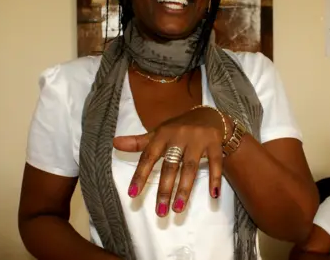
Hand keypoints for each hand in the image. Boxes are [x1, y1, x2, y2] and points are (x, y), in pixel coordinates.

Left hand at [113, 106, 227, 216]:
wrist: (209, 116)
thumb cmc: (178, 129)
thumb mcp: (158, 133)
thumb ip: (138, 143)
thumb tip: (114, 143)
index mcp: (162, 135)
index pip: (148, 157)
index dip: (140, 175)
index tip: (132, 194)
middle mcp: (179, 136)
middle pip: (170, 165)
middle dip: (164, 189)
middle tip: (159, 212)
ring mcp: (198, 139)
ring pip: (190, 167)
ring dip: (184, 189)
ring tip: (178, 209)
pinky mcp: (215, 143)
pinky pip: (215, 162)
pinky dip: (215, 178)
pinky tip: (213, 195)